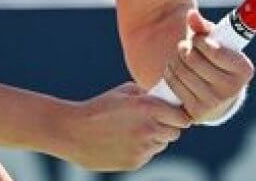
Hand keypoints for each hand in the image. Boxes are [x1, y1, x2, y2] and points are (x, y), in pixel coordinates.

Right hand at [57, 82, 189, 171]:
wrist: (73, 132)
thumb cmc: (98, 108)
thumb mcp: (123, 92)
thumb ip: (147, 95)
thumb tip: (164, 98)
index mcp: (149, 107)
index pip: (182, 117)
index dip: (179, 116)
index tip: (176, 115)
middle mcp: (149, 129)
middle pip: (175, 133)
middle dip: (167, 127)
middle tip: (154, 123)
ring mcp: (143, 148)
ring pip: (161, 145)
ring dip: (154, 139)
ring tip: (134, 131)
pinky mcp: (135, 162)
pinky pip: (147, 156)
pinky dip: (141, 150)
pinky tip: (124, 142)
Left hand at [162, 10, 254, 123]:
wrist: (218, 96)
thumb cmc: (217, 61)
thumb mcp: (217, 42)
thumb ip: (204, 27)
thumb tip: (191, 15)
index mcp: (244, 70)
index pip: (214, 50)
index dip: (200, 40)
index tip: (197, 39)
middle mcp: (232, 90)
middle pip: (193, 60)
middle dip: (185, 48)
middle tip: (185, 47)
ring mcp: (214, 103)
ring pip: (181, 72)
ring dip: (175, 59)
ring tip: (180, 57)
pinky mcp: (197, 112)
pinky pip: (174, 85)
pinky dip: (169, 73)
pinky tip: (174, 70)